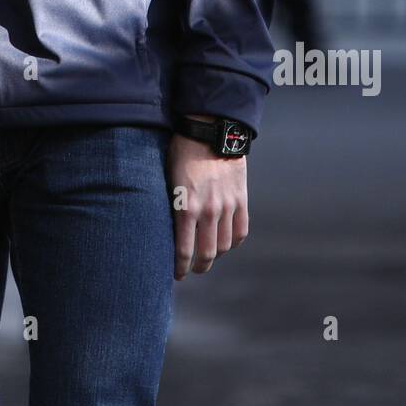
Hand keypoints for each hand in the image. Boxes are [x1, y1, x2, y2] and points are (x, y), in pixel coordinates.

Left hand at [167, 117, 248, 280]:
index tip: (176, 274)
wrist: (210, 130)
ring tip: (207, 257)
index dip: (180, 267)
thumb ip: (171, 205)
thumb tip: (164, 228)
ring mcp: (228, 207)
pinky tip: (224, 243)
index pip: (183, 250)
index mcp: (186, 207)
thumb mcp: (168, 179)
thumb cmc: (181, 152)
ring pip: (224, 246)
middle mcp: (209, 211)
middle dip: (198, 267)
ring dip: (215, 256)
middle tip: (192, 270)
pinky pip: (240, 231)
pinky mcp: (241, 200)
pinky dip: (232, 242)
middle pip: (207, 254)